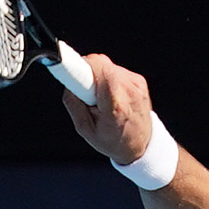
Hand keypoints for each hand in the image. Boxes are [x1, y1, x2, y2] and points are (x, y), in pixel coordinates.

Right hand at [58, 53, 158, 168]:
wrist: (141, 146)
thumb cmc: (114, 141)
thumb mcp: (86, 130)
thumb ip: (74, 104)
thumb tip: (68, 83)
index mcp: (115, 105)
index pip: (98, 68)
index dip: (82, 66)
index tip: (69, 65)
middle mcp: (129, 90)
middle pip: (100, 62)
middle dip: (87, 73)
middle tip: (87, 94)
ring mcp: (136, 83)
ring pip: (107, 65)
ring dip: (98, 77)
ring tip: (101, 98)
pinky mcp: (139, 80)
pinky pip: (116, 70)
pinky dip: (109, 80)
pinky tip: (111, 96)